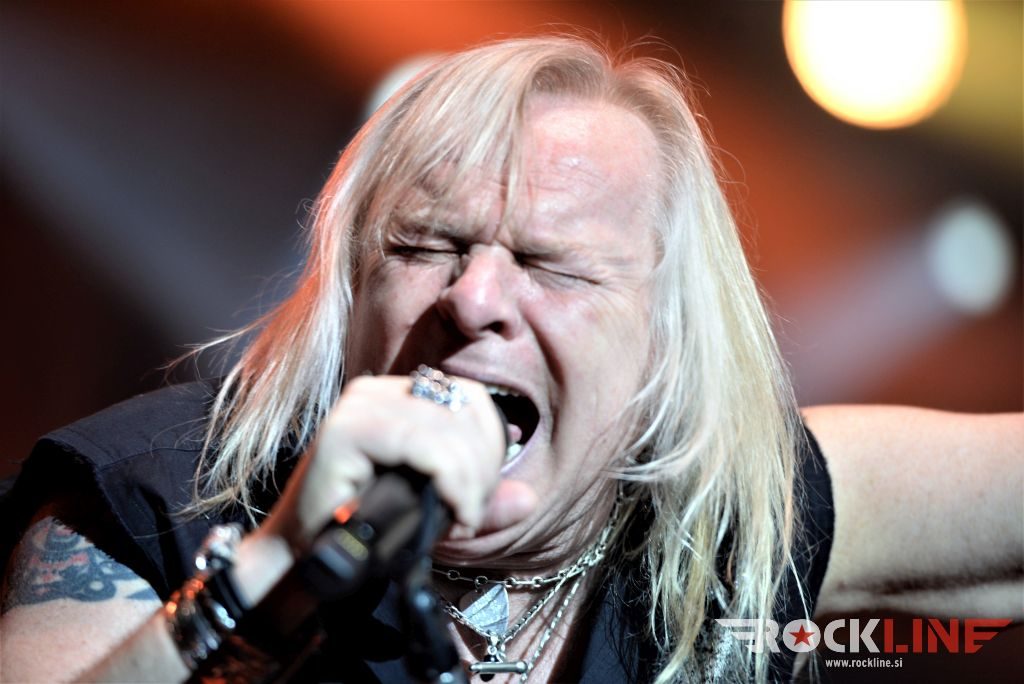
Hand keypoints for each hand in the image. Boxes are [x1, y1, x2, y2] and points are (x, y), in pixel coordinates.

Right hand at [261, 374, 510, 556]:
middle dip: (484, 471)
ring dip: (470, 484)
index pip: (471, 397)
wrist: (305, 559)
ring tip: (459, 519)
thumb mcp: (435, 511)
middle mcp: (377, 390)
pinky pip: (426, 446)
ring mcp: (359, 405)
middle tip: (469, 514)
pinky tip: (451, 515)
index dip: (492, 446)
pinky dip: (451, 484)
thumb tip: (528, 499)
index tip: (479, 496)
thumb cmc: (365, 530)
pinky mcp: (346, 430)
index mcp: (398, 394)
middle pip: (467, 412)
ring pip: (452, 432)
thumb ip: (482, 501)